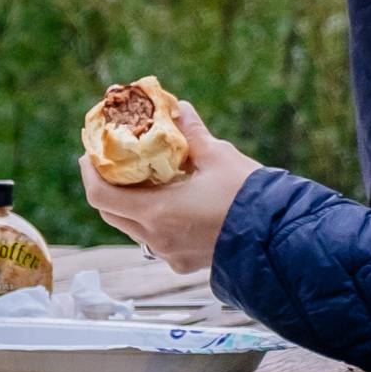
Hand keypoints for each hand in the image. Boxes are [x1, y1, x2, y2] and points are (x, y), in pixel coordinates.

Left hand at [79, 98, 263, 273]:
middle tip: (112, 163)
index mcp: (156, 213)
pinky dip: (154, 220)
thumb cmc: (249, 197)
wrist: (281, 240)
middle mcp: (157, 239)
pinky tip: (171, 202)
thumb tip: (178, 109)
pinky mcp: (186, 263)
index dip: (89, 173)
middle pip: (113, 214)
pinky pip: (157, 240)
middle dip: (107, 187)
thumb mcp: (218, 156)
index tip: (89, 154)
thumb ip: (192, 133)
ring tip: (143, 179)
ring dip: (131, 205)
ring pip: (134, 229)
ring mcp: (171, 255)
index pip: (101, 196)